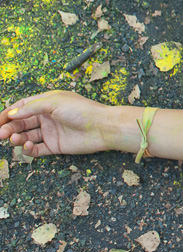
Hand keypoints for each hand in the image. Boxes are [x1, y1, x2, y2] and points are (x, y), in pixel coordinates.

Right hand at [0, 91, 116, 156]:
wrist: (102, 128)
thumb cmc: (82, 110)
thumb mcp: (54, 102)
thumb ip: (31, 107)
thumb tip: (11, 113)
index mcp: (47, 102)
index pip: (22, 106)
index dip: (8, 113)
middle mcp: (47, 117)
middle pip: (21, 122)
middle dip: (9, 128)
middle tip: (1, 134)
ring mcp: (51, 132)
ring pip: (26, 135)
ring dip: (17, 138)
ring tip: (15, 139)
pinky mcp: (55, 146)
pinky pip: (36, 149)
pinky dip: (28, 149)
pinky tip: (28, 146)